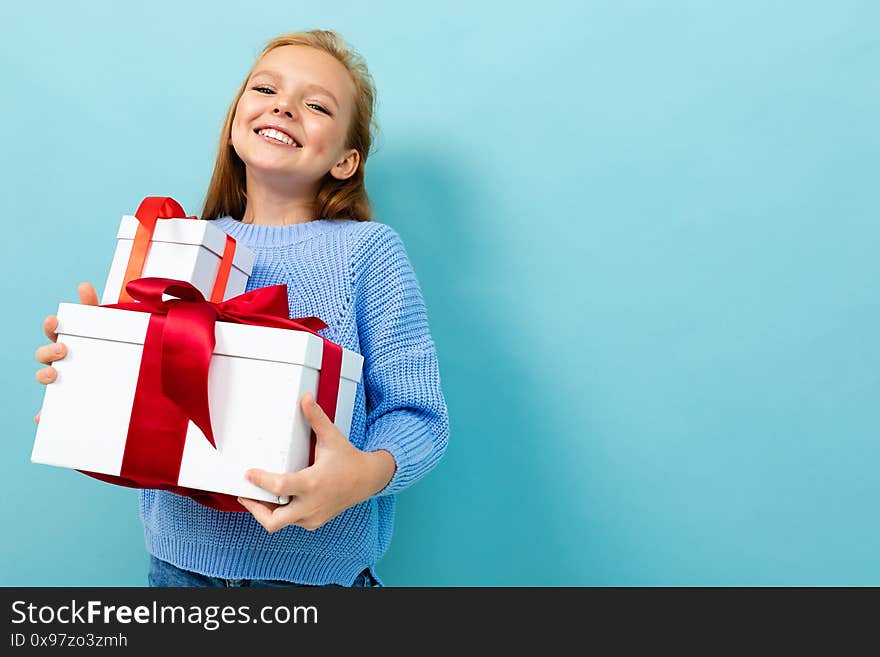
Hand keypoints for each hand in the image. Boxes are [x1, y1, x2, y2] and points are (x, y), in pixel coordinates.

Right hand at [33, 283, 98, 422]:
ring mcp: (64, 379)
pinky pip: (52, 409)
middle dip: (49, 349)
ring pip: (45, 377)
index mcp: (71, 340)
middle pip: (45, 353)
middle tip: (63, 348)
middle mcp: (63, 359)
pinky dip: (43, 413)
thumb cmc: (112, 347)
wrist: (130, 378)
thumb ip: (97, 307)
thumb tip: (83, 286)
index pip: (55, 330)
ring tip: (53, 374)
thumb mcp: (109, 328)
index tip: (55, 321)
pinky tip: (41, 417)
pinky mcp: (68, 398)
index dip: (52, 325)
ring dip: (44, 374)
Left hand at [237, 392, 395, 532]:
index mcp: (313, 483)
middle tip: (245, 494)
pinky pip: (290, 522)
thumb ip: (316, 418)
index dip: (260, 481)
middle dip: (255, 509)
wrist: (368, 480)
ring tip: (256, 496)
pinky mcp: (314, 522)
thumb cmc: (348, 460)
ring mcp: (312, 516)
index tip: (248, 473)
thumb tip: (306, 399)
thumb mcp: (331, 437)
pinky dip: (280, 513)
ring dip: (266, 511)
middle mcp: (311, 504)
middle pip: (273, 520)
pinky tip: (275, 500)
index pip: (279, 487)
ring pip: (279, 523)